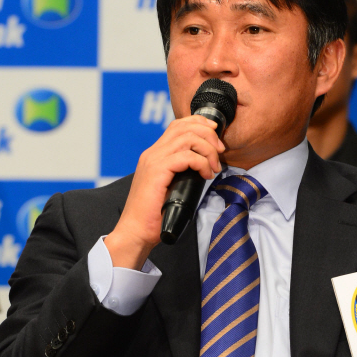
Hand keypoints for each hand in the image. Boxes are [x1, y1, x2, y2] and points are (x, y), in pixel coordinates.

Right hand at [105, 115, 223, 268]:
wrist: (136, 231)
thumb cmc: (154, 216)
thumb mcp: (170, 188)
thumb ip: (181, 173)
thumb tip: (204, 167)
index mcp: (154, 155)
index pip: (178, 126)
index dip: (200, 125)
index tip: (215, 139)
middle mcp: (152, 153)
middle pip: (184, 126)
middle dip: (208, 135)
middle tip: (220, 151)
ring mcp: (153, 160)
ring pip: (188, 138)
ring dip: (207, 150)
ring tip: (214, 166)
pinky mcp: (157, 171)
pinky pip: (187, 157)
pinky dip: (202, 163)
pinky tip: (206, 176)